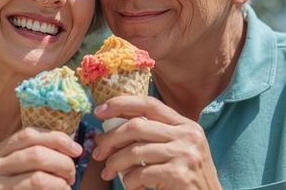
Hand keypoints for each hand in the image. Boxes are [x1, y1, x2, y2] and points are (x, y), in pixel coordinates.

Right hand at [0, 127, 82, 189]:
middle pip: (36, 153)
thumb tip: (69, 146)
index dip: (56, 138)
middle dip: (63, 162)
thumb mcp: (12, 173)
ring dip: (60, 182)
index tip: (76, 149)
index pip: (28, 134)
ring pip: (38, 177)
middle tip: (72, 174)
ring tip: (66, 187)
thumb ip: (30, 158)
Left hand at [92, 96, 220, 189]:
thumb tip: (111, 126)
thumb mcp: (176, 149)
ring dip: (114, 163)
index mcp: (185, 124)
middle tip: (98, 152)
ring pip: (135, 151)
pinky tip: (131, 185)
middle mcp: (188, 135)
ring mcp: (185, 154)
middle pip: (137, 126)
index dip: (121, 104)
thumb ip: (153, 135)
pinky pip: (141, 173)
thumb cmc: (186, 177)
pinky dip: (129, 180)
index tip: (99, 111)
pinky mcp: (180, 175)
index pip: (149, 104)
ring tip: (107, 172)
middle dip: (110, 138)